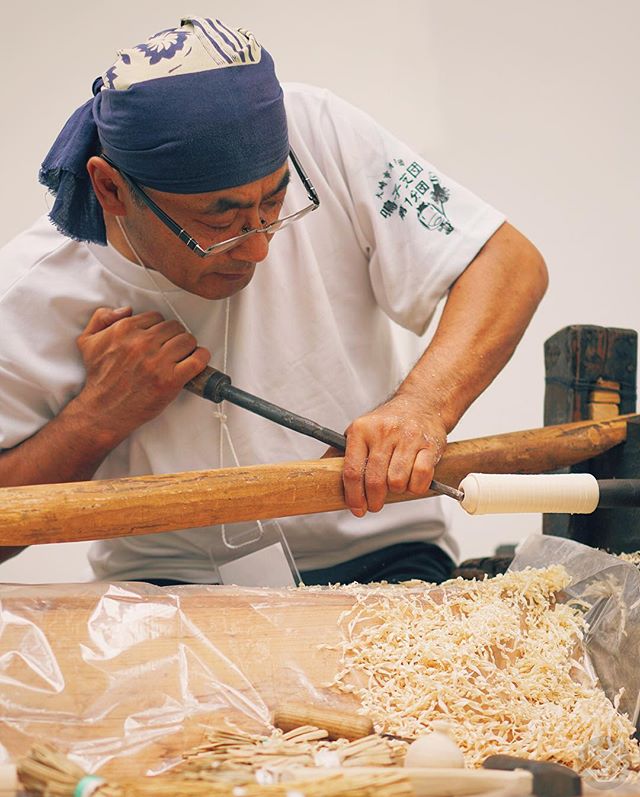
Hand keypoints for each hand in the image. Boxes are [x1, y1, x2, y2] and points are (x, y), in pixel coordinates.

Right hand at [75, 306, 209, 443]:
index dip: (159, 328)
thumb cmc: (99, 378)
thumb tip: (126, 310)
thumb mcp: (88, 341)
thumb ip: (102, 318)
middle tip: (170, 348)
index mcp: (125, 330)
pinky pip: (197, 360)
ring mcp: (157, 362)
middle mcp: (142, 343)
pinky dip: (201, 357)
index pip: (156, 317)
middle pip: (174, 327)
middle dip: (174, 336)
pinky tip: (197, 359)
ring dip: (188, 346)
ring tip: (182, 355)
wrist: (104, 410)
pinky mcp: (170, 379)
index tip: (159, 338)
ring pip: (187, 340)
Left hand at [342, 395, 446, 516]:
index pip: (352, 471)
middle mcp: (383, 432)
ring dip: (396, 491)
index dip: (353, 496)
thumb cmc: (387, 423)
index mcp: (361, 430)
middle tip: (375, 504)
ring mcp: (408, 437)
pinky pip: (420, 476)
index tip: (357, 508)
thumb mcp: (360, 431)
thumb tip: (319, 470)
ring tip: (395, 484)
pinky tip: (411, 482)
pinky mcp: (429, 445)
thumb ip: (341, 452)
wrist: (420, 404)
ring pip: (397, 481)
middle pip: (374, 480)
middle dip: (374, 500)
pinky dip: (416, 486)